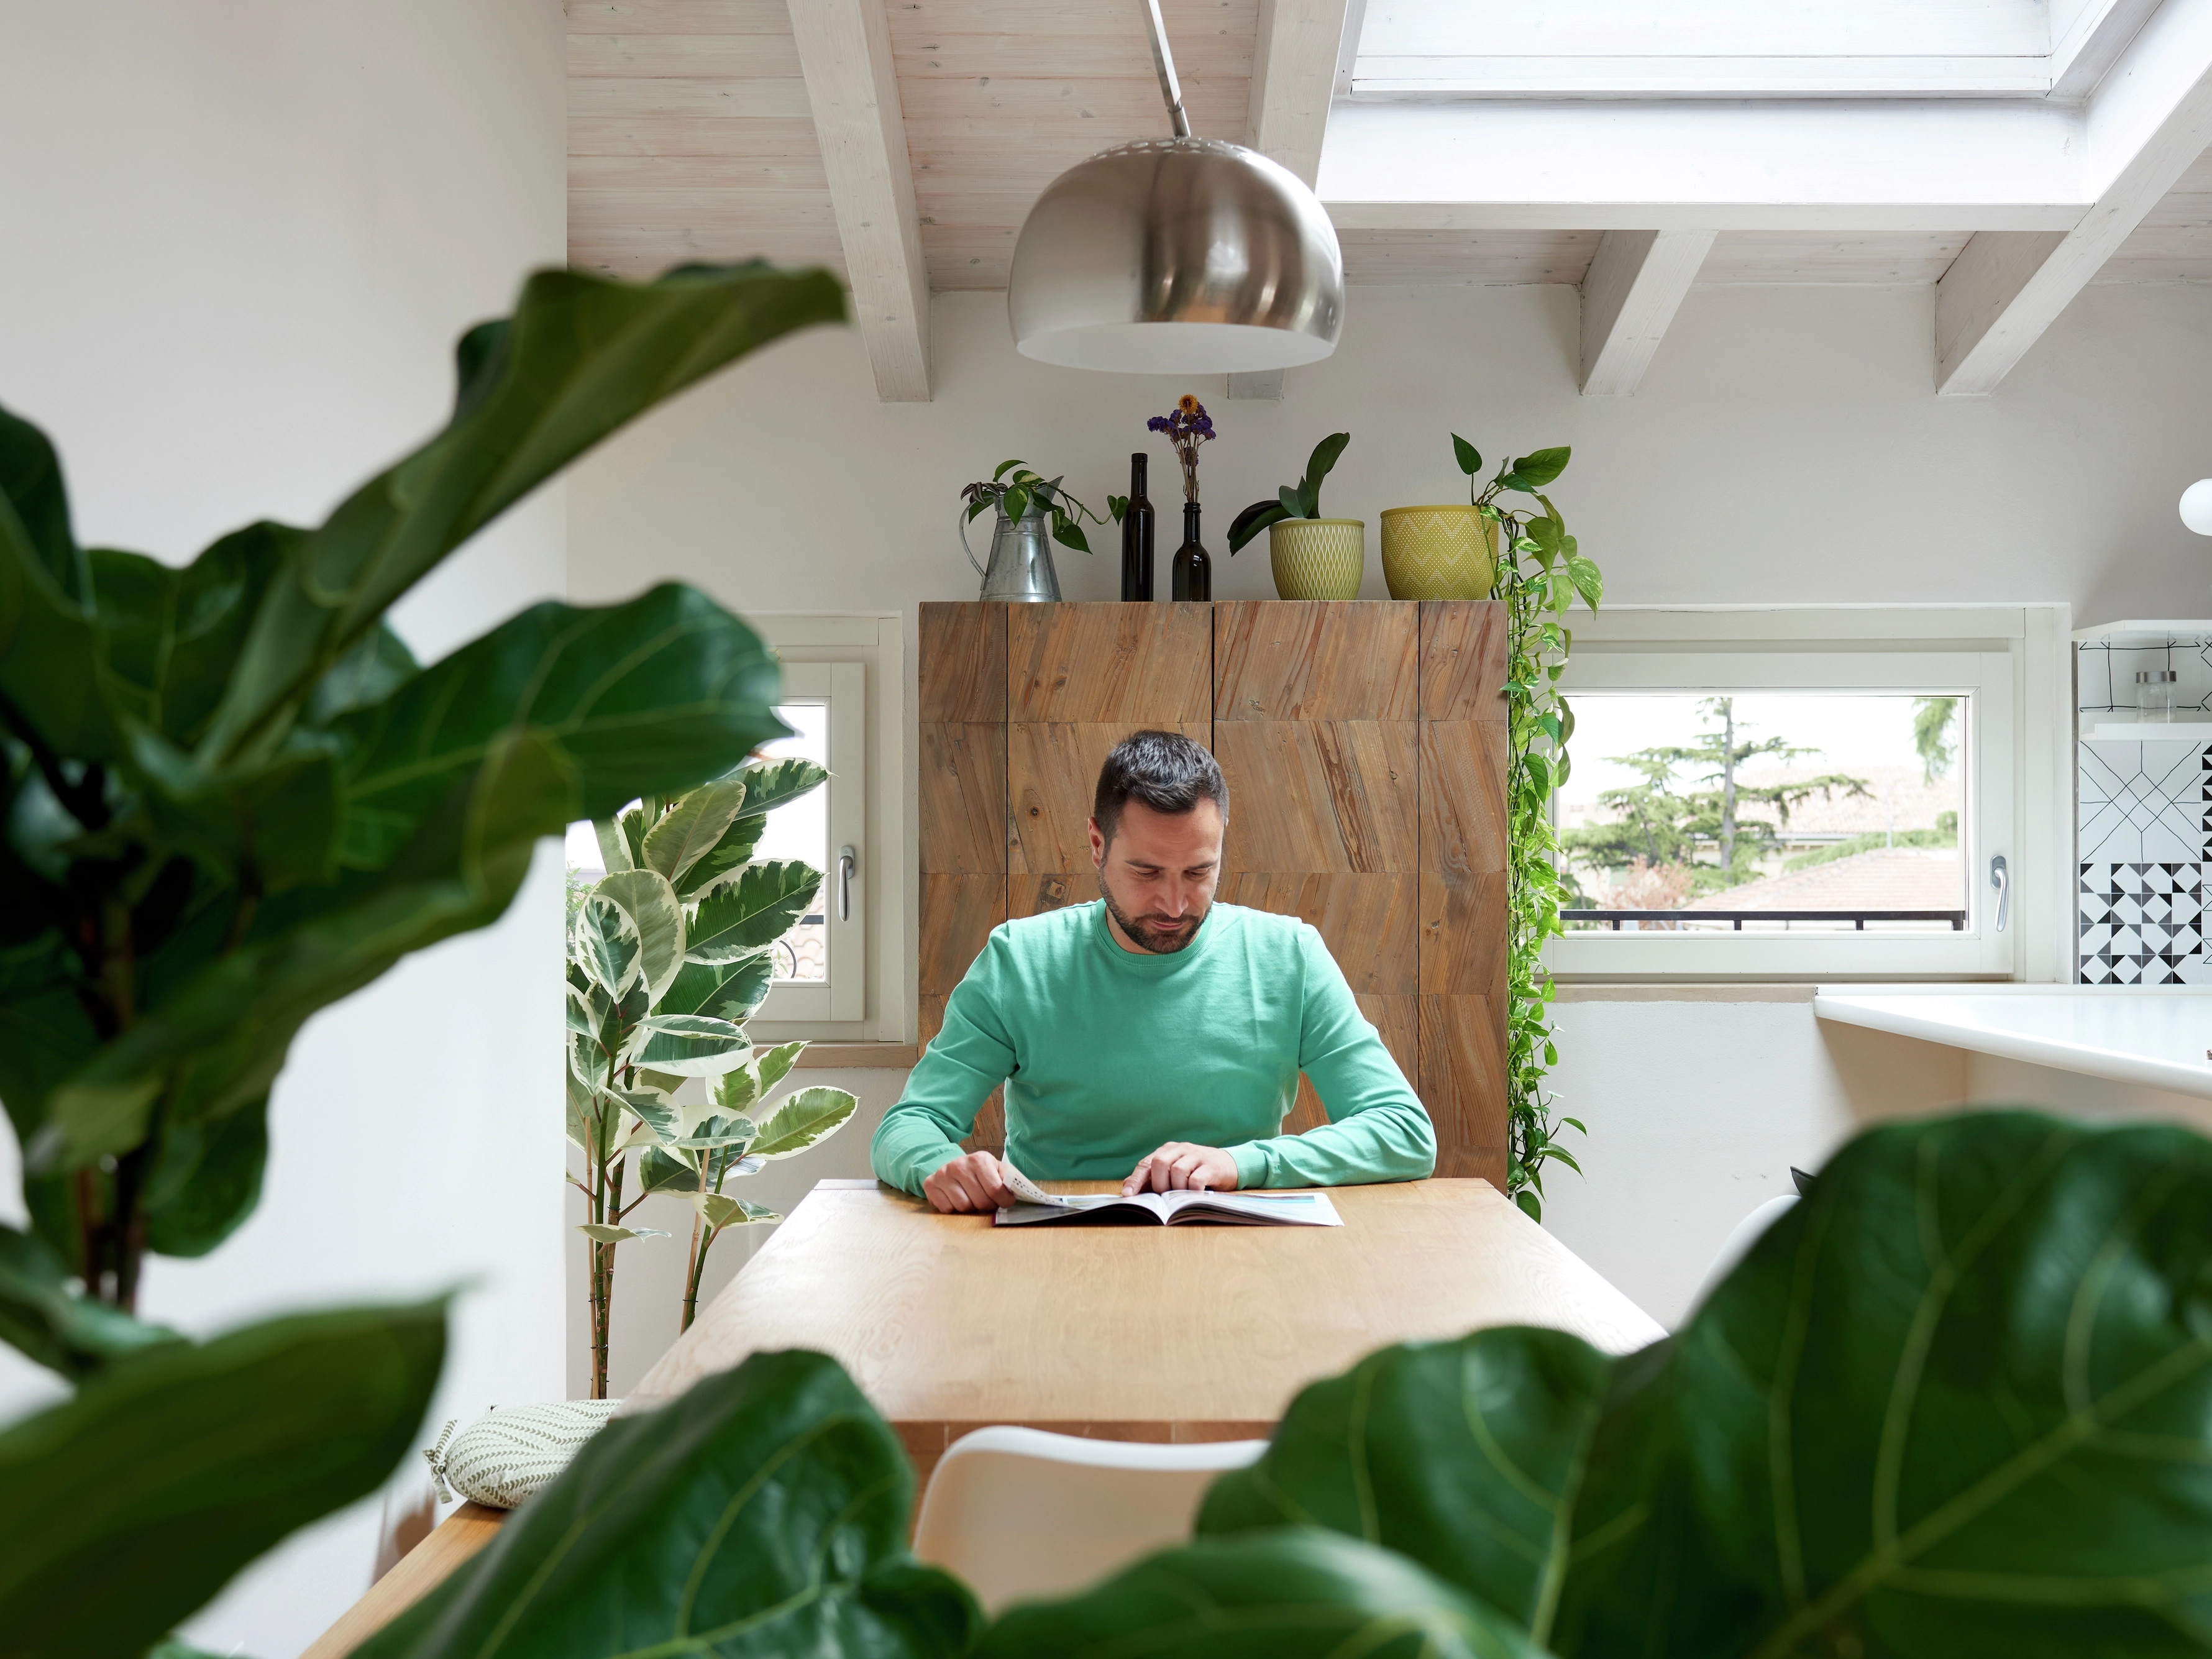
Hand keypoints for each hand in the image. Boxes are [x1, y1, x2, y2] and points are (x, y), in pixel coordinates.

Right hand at [924, 1150, 1017, 1213]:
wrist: (953, 1167)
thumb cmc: (981, 1173)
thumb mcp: (997, 1170)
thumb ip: (1010, 1180)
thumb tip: (1023, 1193)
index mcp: (980, 1159)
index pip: (996, 1189)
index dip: (1004, 1201)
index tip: (1005, 1202)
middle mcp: (959, 1164)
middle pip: (980, 1201)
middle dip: (987, 1206)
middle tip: (987, 1201)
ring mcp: (943, 1174)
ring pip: (963, 1207)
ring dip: (970, 1208)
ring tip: (972, 1198)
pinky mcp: (931, 1185)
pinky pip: (947, 1209)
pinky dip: (954, 1209)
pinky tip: (957, 1198)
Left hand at [1123, 1142, 1239, 1195]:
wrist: (1229, 1165)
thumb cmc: (1197, 1171)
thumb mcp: (1174, 1172)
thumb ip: (1153, 1178)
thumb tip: (1128, 1188)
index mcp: (1168, 1150)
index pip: (1146, 1163)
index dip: (1136, 1180)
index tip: (1128, 1195)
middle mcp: (1181, 1149)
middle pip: (1160, 1163)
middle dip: (1159, 1184)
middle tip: (1165, 1196)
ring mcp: (1197, 1156)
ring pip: (1178, 1170)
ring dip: (1177, 1188)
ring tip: (1182, 1195)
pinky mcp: (1212, 1166)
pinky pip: (1196, 1179)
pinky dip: (1192, 1190)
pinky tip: (1195, 1194)